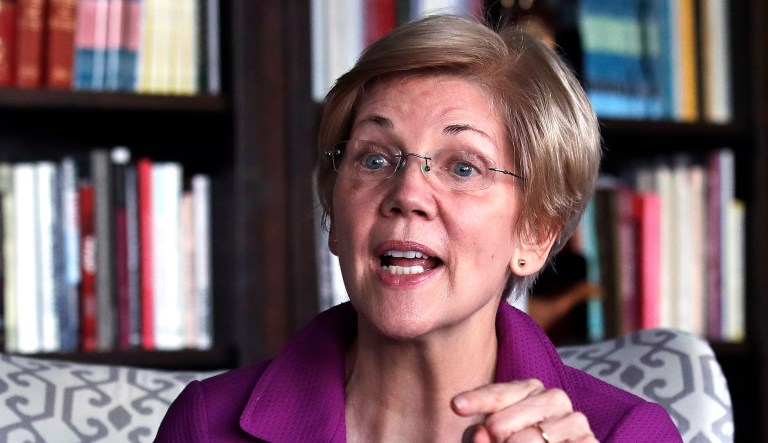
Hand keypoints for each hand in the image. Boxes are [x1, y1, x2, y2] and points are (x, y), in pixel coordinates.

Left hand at [451, 379, 597, 442]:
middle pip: (501, 423)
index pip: (497, 394)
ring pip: (525, 442)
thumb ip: (480, 438)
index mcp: (528, 391)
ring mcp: (574, 421)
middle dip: (494, 441)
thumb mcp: (493, 440)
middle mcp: (554, 398)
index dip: (477, 400)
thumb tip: (479, 433)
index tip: (456, 405)